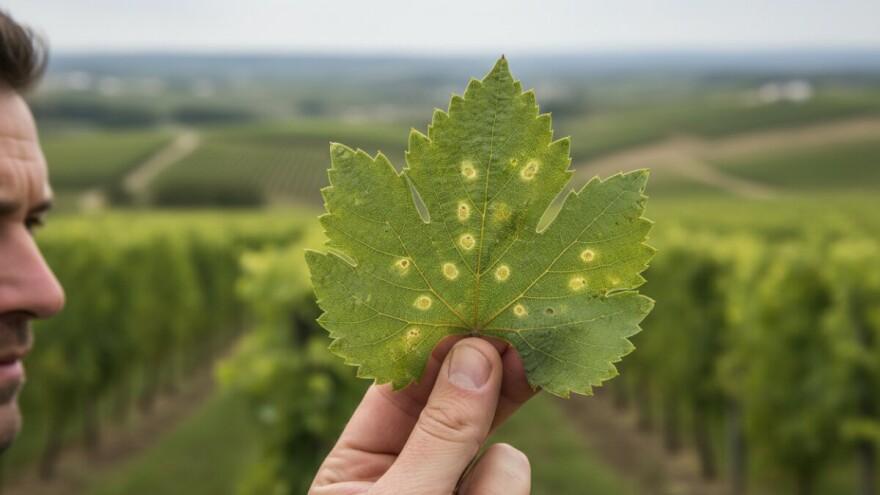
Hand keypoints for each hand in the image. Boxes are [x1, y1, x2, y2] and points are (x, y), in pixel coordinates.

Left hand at [310, 336, 537, 493]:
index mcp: (359, 462)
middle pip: (458, 407)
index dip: (440, 345)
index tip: (477, 310)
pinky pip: (513, 480)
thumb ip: (440, 434)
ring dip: (494, 478)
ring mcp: (453, 491)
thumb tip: (477, 355)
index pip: (401, 385)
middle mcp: (410, 471)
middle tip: (522, 335)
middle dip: (488, 378)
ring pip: (498, 451)